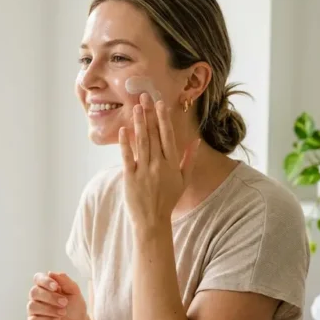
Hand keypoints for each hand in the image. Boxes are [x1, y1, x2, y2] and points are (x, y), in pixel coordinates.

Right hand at [27, 272, 90, 319]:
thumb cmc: (75, 306)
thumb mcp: (74, 292)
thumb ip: (64, 280)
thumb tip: (50, 273)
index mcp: (45, 286)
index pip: (37, 278)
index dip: (45, 281)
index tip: (56, 287)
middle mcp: (37, 296)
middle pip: (34, 292)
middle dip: (50, 297)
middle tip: (64, 303)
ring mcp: (34, 310)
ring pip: (32, 306)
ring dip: (49, 309)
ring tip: (62, 313)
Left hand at [119, 94, 199, 230]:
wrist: (153, 222)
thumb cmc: (168, 201)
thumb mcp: (183, 181)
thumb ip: (189, 160)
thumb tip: (196, 141)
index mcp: (172, 164)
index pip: (168, 136)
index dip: (164, 119)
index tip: (161, 103)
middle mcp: (159, 165)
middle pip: (154, 135)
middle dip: (150, 114)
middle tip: (144, 97)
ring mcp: (144, 171)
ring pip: (142, 142)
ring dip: (139, 123)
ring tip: (136, 107)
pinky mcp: (130, 177)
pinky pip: (128, 157)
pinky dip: (126, 143)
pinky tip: (124, 129)